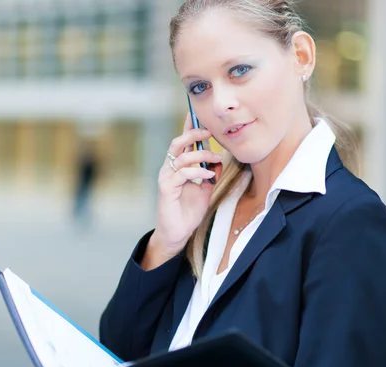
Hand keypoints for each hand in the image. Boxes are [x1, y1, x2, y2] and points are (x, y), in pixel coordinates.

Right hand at [150, 113, 223, 257]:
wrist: (178, 232)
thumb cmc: (188, 211)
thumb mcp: (204, 190)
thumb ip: (210, 174)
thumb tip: (219, 161)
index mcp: (177, 167)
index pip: (183, 143)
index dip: (188, 127)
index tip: (195, 113)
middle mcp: (169, 169)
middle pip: (178, 143)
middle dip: (193, 134)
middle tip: (209, 131)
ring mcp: (166, 178)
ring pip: (182, 156)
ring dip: (202, 155)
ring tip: (216, 159)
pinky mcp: (166, 188)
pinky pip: (182, 173)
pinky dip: (197, 172)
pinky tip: (208, 175)